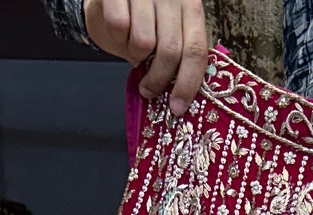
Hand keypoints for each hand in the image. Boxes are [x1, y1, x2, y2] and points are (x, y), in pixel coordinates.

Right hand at [83, 0, 208, 115]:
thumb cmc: (142, 19)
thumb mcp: (168, 33)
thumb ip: (180, 54)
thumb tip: (181, 98)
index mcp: (190, 6)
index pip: (196, 49)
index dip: (188, 83)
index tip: (177, 107)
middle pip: (170, 50)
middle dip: (158, 79)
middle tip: (148, 90)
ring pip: (142, 41)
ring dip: (134, 54)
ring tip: (133, 48)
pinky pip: (118, 25)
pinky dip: (116, 37)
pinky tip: (119, 33)